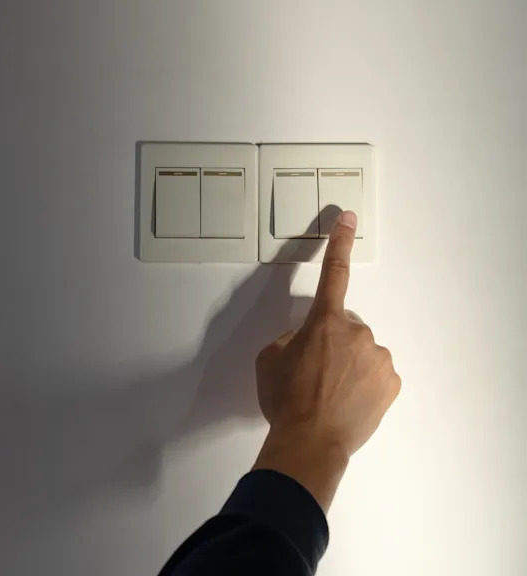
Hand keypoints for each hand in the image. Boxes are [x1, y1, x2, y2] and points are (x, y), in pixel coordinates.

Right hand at [252, 210, 400, 511]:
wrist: (310, 443)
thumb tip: (305, 340)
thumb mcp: (269, 360)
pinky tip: (346, 402)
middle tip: (312, 374)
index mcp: (323, 323)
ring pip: (361, 352)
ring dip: (348, 365)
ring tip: (328, 393)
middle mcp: (357, 334)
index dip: (338, 243)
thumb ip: (290, 338)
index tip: (348, 218)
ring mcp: (378, 359)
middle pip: (344, 328)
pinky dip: (363, 384)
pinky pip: (376, 375)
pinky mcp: (391, 384)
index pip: (331, 274)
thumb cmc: (285, 401)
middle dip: (331, 343)